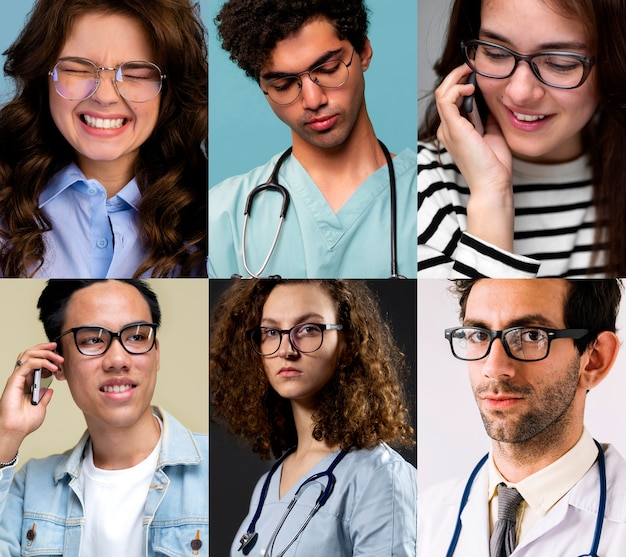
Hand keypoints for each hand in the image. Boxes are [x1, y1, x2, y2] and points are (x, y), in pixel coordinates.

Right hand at [0, 343, 62, 460]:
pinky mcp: (15, 380)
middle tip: (57, 349)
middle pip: (30, 354)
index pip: (34, 361)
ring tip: (57, 358)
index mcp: (27, 383)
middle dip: (45, 349)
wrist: (16, 430)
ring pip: (28, 355)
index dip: (45, 355)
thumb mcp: (41, 407)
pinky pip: (28, 364)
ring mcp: (17, 378)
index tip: (58, 354)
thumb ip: (45, 397)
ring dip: (44, 353)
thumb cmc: (25, 422)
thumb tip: (49, 390)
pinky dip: (41, 362)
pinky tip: (51, 366)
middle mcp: (21, 378)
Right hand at [435, 64, 514, 250]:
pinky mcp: (453, 129)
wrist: (492, 183)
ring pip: (442, 93)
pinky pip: (446, 99)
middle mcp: (447, 130)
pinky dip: (456, 87)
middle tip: (472, 66)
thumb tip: (491, 101)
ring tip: (470, 70)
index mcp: (455, 132)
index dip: (460, 83)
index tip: (476, 72)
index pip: (451, 100)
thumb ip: (487, 117)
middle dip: (456, 75)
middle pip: (443, 93)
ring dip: (455, 77)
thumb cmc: (494, 165)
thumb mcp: (493, 133)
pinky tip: (470, 86)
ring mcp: (448, 129)